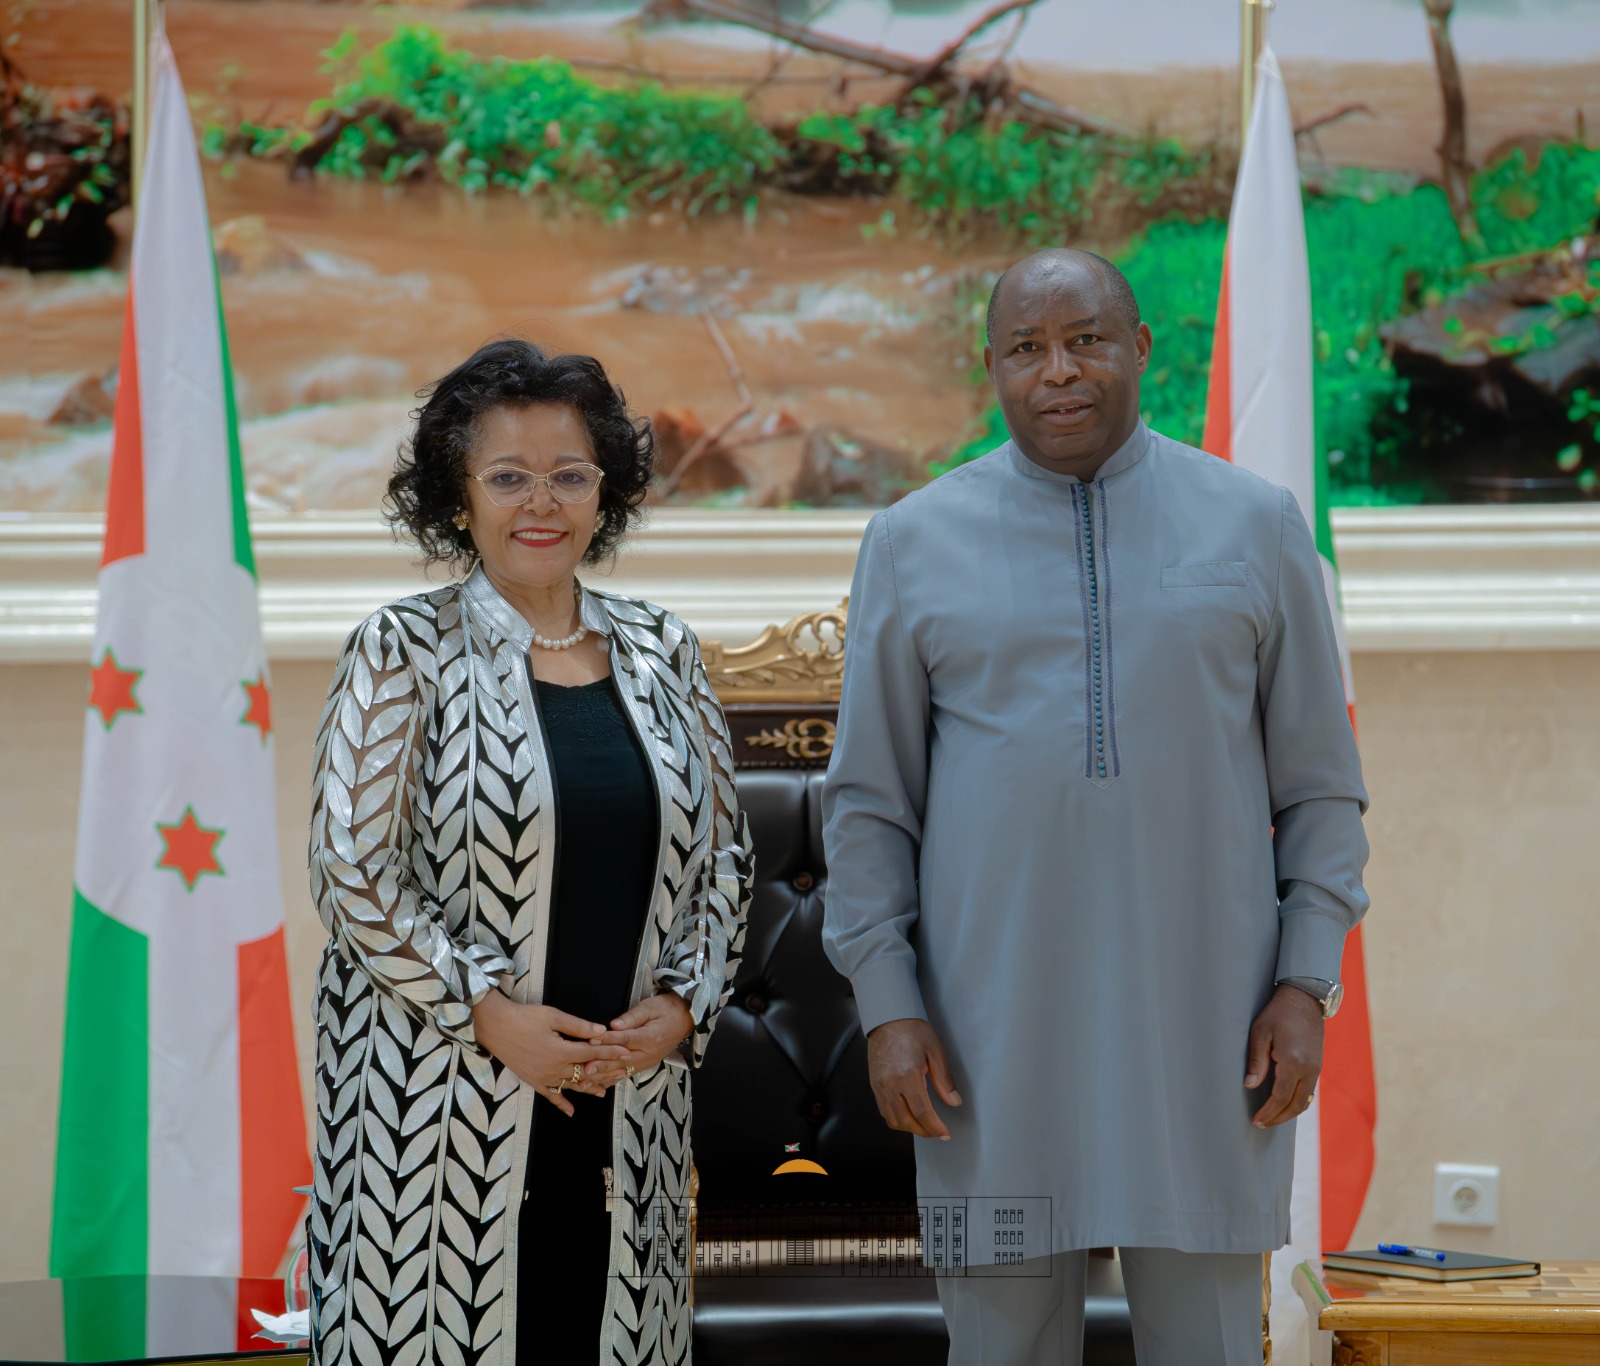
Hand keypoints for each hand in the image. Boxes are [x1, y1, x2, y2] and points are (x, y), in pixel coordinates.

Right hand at [472, 992, 629, 1117]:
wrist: (494, 1027)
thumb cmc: (523, 1017)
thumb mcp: (552, 1016)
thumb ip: (578, 1026)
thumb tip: (602, 1032)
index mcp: (561, 1051)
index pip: (592, 1054)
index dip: (611, 1053)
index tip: (627, 1053)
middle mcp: (554, 1068)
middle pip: (585, 1072)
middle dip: (605, 1072)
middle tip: (623, 1073)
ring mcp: (543, 1078)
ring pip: (571, 1086)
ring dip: (589, 1088)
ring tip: (605, 1091)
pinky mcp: (533, 1081)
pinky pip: (551, 1096)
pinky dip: (562, 1104)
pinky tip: (571, 1112)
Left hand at [584, 992, 695, 1086]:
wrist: (686, 1019)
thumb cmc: (667, 1009)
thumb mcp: (650, 1007)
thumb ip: (631, 1017)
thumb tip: (613, 1026)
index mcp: (651, 1037)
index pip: (625, 1040)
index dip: (607, 1040)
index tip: (591, 1041)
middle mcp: (649, 1054)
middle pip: (622, 1060)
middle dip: (601, 1065)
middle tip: (583, 1068)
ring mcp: (647, 1062)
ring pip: (622, 1071)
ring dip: (603, 1077)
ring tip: (585, 1081)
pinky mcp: (646, 1065)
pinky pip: (627, 1075)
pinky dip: (612, 1080)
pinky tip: (598, 1086)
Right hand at [866, 1018, 962, 1140]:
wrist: (888, 1017)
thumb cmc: (911, 1029)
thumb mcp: (935, 1051)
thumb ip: (944, 1080)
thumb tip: (953, 1101)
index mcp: (907, 1076)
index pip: (922, 1113)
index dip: (935, 1127)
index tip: (944, 1133)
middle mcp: (890, 1085)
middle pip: (906, 1121)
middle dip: (923, 1131)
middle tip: (937, 1131)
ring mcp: (879, 1086)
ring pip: (892, 1120)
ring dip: (909, 1127)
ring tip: (923, 1125)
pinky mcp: (874, 1084)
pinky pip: (884, 1110)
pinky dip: (897, 1118)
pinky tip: (908, 1114)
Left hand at [1244, 984, 1324, 1128]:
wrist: (1305, 999)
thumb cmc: (1278, 1013)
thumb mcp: (1260, 1032)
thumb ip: (1256, 1061)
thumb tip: (1250, 1086)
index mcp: (1293, 1062)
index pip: (1280, 1097)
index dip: (1268, 1112)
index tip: (1256, 1120)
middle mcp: (1308, 1069)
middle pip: (1295, 1105)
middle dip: (1278, 1118)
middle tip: (1262, 1123)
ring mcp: (1316, 1069)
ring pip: (1305, 1101)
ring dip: (1289, 1113)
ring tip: (1272, 1117)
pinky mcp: (1318, 1066)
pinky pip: (1309, 1092)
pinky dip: (1297, 1102)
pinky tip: (1285, 1103)